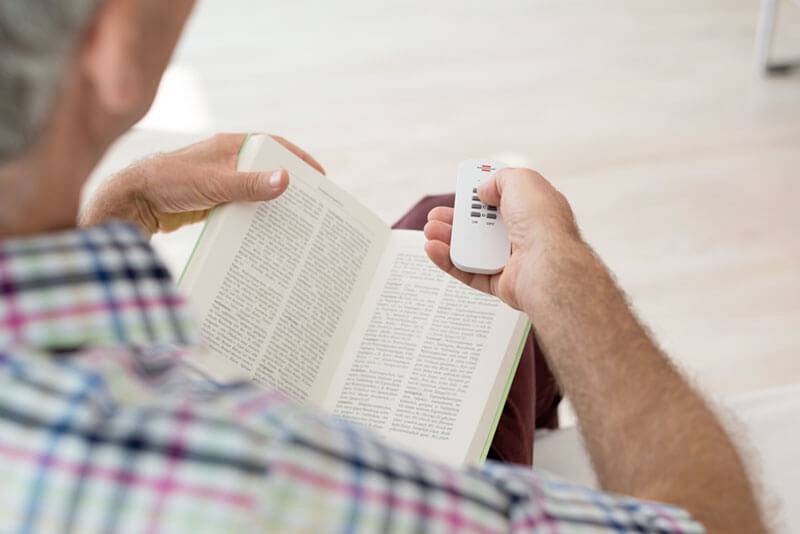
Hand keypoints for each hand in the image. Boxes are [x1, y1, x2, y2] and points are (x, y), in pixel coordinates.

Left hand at [80, 133, 324, 233]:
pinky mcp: (212, 200)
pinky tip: (264, 233)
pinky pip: (241, 207)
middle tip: (313, 204)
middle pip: (267, 170)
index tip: (320, 176)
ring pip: (254, 191)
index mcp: (231, 146)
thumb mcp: (215, 184)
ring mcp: (220, 181)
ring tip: (294, 222)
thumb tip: (286, 181)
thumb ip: (250, 185)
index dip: (299, 159)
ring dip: (271, 204)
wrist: (133, 202)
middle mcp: (228, 160)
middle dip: (289, 185)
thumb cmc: (170, 183)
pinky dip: (253, 217)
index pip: (274, 146)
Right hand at [424, 168, 582, 311]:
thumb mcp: (522, 181)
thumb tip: (484, 190)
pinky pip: (469, 272)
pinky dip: (449, 261)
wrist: (548, 268)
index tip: (464, 189)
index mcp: (534, 210)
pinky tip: (434, 249)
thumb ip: (500, 178)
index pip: (505, 198)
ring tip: (430, 230)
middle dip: (457, 218)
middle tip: (437, 214)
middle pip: (483, 225)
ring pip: (473, 249)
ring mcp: (512, 260)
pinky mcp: (500, 284)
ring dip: (448, 238)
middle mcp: (525, 235)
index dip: (484, 193)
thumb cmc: (543, 225)